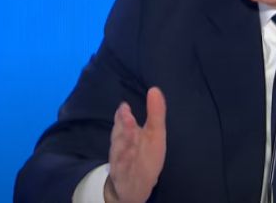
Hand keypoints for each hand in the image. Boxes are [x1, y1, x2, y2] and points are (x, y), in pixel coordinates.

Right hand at [104, 87, 166, 202]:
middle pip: (121, 136)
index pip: (124, 123)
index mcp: (129, 134)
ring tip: (129, 132)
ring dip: (123, 143)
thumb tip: (155, 89)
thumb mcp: (154, 134)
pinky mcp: (123, 177)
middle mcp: (122, 146)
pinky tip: (127, 158)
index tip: (124, 106)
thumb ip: (155, 114)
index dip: (123, 116)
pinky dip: (123, 165)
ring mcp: (122, 162)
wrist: (133, 185)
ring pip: (120, 152)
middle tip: (126, 115)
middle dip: (123, 126)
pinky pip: (122, 171)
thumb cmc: (145, 155)